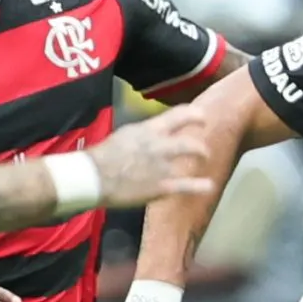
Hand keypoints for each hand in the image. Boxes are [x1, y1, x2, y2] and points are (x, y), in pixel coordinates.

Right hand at [87, 105, 215, 206]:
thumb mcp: (124, 136)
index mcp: (148, 130)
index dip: (194, 115)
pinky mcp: (162, 186)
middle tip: (204, 148)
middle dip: (200, 144)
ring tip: (205, 158)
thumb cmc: (101, 157)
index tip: (202, 117)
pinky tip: (209, 186)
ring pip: (191, 155)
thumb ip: (141, 136)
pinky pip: (187, 185)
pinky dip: (200, 185)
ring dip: (201, 155)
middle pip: (189, 139)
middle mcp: (159, 144)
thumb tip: (149, 136)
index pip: (177, 115)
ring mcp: (163, 165)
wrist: (93, 177)